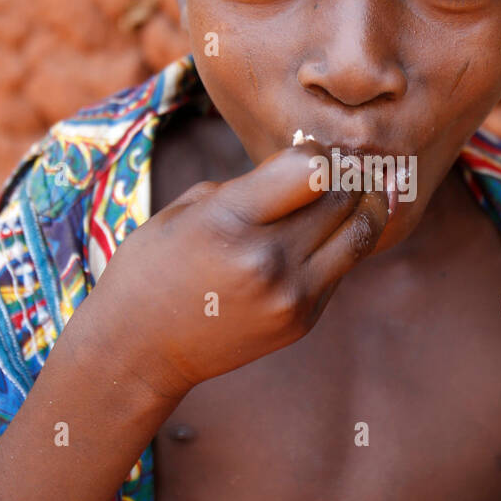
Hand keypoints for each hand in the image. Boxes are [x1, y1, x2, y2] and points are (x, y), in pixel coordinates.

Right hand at [88, 139, 388, 400]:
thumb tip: (310, 165)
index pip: (312, 168)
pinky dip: (341, 243)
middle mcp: (266, 260)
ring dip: (360, 206)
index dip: (318, 152)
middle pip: (342, 196)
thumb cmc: (154, 267)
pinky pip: (343, 267)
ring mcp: (289, 296)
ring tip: (350, 193)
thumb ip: (251, 186)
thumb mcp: (188, 210)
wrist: (140, 349)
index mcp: (229, 221)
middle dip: (343, 174)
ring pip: (360, 233)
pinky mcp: (302, 321)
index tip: (307, 151)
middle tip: (336, 167)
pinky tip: (324, 233)